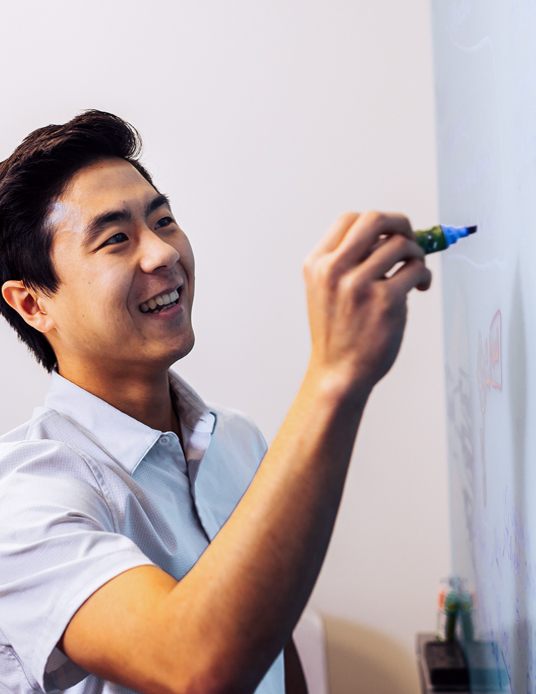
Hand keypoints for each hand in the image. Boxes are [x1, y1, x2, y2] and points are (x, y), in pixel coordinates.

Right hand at [303, 211, 431, 395]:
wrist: (338, 372)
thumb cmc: (338, 332)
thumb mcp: (325, 290)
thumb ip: (347, 261)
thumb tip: (393, 234)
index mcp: (317, 264)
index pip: (349, 219)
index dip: (377, 222)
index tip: (391, 234)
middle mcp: (333, 270)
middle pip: (375, 220)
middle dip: (401, 223)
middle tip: (411, 240)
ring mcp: (358, 285)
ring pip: (401, 245)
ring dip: (416, 254)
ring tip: (415, 273)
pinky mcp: (384, 301)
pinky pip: (415, 270)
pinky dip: (424, 275)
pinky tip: (419, 287)